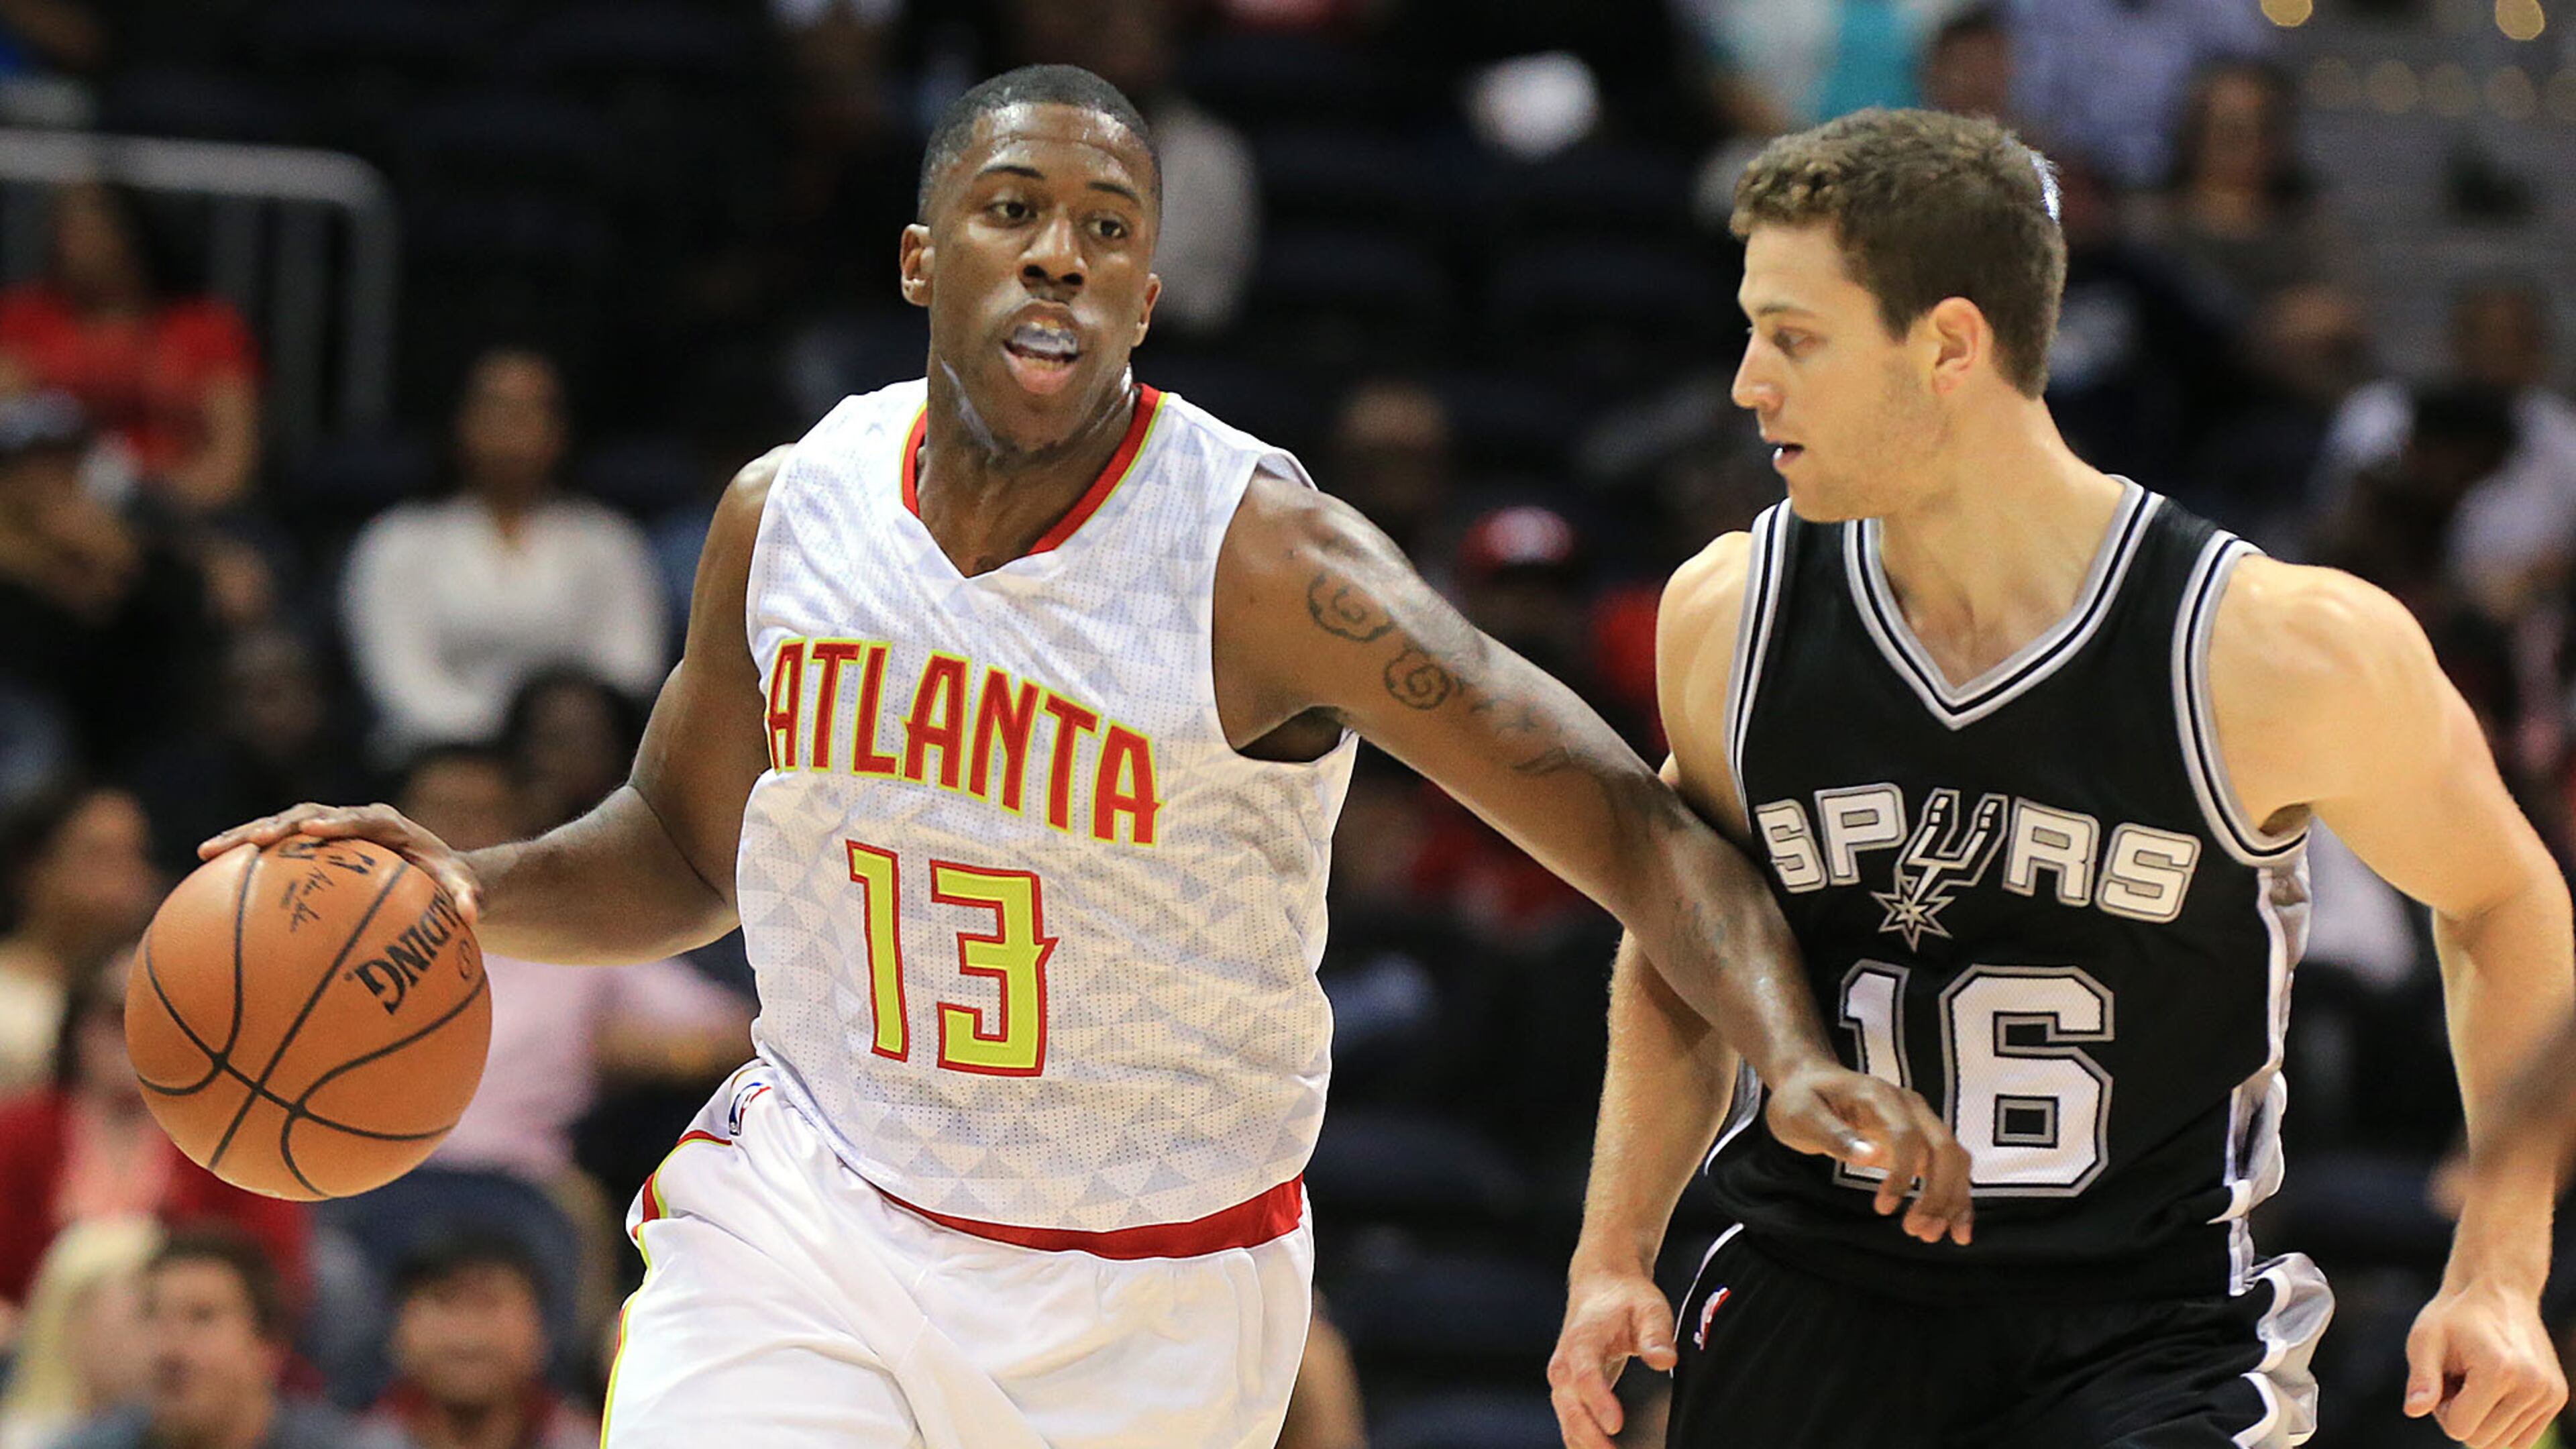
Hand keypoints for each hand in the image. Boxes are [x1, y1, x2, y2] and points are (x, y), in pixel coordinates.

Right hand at [199, 802, 481, 923]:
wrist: (432, 869)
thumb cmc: (445, 880)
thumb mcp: (461, 887)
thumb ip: (467, 896)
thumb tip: (475, 914)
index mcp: (389, 826)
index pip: (361, 819)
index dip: (339, 823)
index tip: (316, 832)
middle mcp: (353, 820)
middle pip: (310, 815)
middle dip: (281, 824)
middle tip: (253, 840)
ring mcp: (328, 829)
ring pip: (282, 825)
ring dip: (247, 835)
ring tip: (208, 851)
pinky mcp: (309, 846)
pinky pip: (274, 850)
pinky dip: (243, 856)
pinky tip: (207, 873)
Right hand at [1548, 1268, 1674, 1448]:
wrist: (1600, 1286)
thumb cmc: (1627, 1298)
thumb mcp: (1649, 1308)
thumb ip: (1656, 1334)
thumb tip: (1665, 1359)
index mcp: (1582, 1340)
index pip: (1585, 1375)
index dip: (1598, 1402)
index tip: (1615, 1427)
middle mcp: (1564, 1364)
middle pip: (1570, 1407)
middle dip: (1589, 1438)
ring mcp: (1562, 1381)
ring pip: (1567, 1421)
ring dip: (1586, 1446)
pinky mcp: (1568, 1393)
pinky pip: (1571, 1424)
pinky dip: (1584, 1444)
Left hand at [1764, 1062, 1972, 1244]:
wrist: (1808, 1082)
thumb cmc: (1801, 1099)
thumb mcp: (1801, 1114)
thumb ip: (1833, 1134)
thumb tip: (1869, 1156)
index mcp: (1879, 1096)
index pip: (1906, 1134)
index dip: (1901, 1174)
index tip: (1883, 1209)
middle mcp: (1909, 1107)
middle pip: (1943, 1149)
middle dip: (1938, 1194)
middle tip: (1917, 1231)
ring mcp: (1919, 1123)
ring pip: (1954, 1161)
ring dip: (1950, 1201)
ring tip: (1929, 1236)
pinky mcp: (1919, 1143)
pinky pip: (1950, 1170)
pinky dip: (1958, 1199)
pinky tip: (1957, 1230)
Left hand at [2403, 1279, 2565, 1448]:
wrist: (2498, 1290)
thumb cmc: (2454, 1316)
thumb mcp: (2425, 1339)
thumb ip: (2421, 1378)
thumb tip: (2413, 1411)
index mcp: (2500, 1371)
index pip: (2459, 1429)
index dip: (2440, 1407)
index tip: (2443, 1375)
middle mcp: (2533, 1386)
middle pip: (2480, 1440)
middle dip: (2460, 1415)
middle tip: (2459, 1377)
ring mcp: (2550, 1394)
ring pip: (2501, 1444)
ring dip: (2481, 1419)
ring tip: (2477, 1380)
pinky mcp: (2557, 1398)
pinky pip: (2521, 1440)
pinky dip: (2502, 1423)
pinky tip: (2494, 1389)